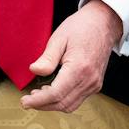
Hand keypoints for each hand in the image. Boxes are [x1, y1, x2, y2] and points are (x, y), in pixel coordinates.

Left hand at [21, 0, 123, 114]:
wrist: (103, 23)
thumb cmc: (81, 27)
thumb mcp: (59, 38)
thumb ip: (47, 58)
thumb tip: (34, 71)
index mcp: (79, 68)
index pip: (56, 94)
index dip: (38, 101)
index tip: (25, 101)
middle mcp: (89, 80)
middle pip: (62, 104)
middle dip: (43, 105)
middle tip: (28, 99)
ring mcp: (94, 84)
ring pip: (70, 105)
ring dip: (52, 104)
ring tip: (39, 94)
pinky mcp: (96, 84)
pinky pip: (78, 100)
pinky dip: (63, 100)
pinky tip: (53, 91)